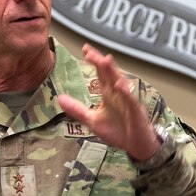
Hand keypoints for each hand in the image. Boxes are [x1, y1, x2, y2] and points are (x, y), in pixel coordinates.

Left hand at [57, 44, 159, 161]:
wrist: (136, 146)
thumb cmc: (117, 131)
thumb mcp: (92, 120)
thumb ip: (77, 109)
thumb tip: (59, 98)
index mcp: (108, 94)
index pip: (101, 73)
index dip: (94, 61)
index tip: (85, 49)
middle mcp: (118, 93)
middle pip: (109, 73)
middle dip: (100, 62)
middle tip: (89, 51)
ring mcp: (127, 101)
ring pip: (120, 82)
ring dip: (112, 71)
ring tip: (104, 60)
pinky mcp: (135, 111)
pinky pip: (130, 100)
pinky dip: (125, 92)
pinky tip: (119, 85)